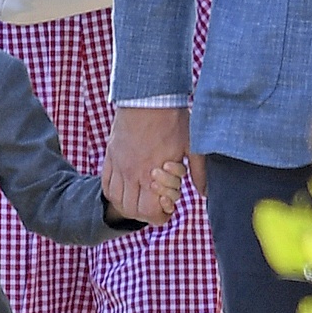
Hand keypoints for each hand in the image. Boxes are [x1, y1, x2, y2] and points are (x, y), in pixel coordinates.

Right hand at [106, 105, 196, 225]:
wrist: (149, 95)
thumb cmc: (173, 119)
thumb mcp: (192, 146)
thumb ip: (199, 172)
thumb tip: (205, 193)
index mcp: (152, 173)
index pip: (149, 212)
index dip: (160, 216)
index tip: (168, 207)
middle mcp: (132, 173)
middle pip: (131, 210)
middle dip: (145, 214)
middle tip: (156, 204)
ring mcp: (118, 165)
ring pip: (116, 200)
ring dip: (129, 204)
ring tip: (142, 196)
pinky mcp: (110, 155)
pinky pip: (106, 184)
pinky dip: (115, 192)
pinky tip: (127, 186)